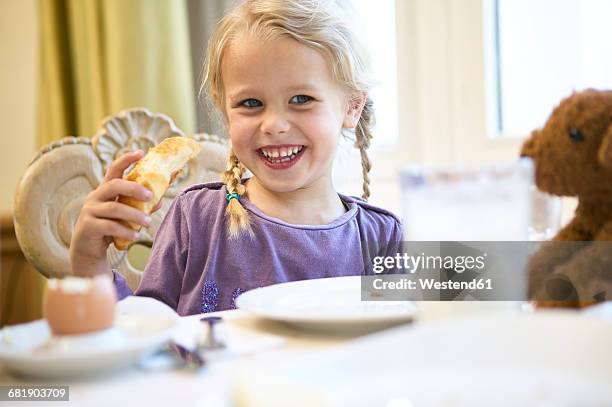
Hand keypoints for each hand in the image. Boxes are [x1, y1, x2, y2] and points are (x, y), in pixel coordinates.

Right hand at [70, 150, 160, 275]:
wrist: (87, 250)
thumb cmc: (109, 227)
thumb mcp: (124, 214)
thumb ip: (140, 206)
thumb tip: (160, 198)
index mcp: (105, 190)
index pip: (114, 169)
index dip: (126, 160)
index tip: (141, 153)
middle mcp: (95, 196)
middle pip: (114, 185)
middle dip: (134, 188)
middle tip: (151, 195)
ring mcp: (90, 211)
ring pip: (114, 208)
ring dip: (134, 215)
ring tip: (148, 222)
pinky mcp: (88, 227)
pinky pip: (109, 227)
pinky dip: (125, 231)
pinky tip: (136, 236)